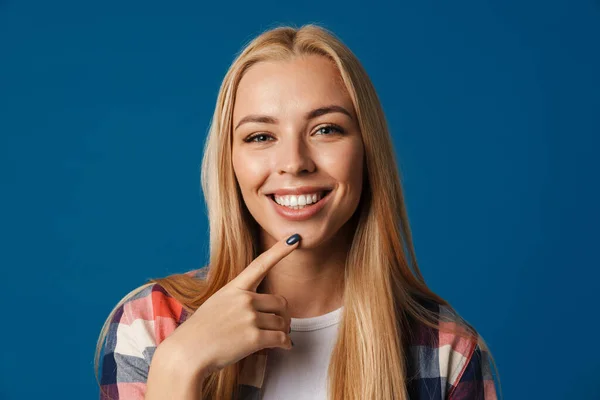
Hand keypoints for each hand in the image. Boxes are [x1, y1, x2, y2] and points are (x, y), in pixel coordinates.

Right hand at [161, 233, 300, 377]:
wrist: (187, 353)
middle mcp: (244, 299)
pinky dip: (285, 344)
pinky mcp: (254, 337)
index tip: (294, 239)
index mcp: (234, 288)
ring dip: (282, 332)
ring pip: (281, 322)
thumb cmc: (199, 332)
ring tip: (273, 339)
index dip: (279, 251)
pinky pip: (281, 338)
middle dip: (282, 315)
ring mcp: (249, 317)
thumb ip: (238, 301)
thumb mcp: (217, 304)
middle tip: (278, 325)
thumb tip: (263, 309)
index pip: (260, 264)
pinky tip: (284, 347)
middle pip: (281, 302)